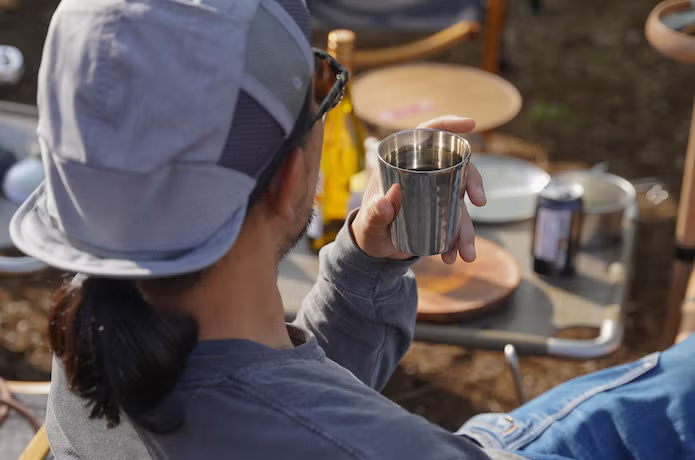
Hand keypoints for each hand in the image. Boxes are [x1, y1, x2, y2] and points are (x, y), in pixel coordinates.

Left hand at [351, 116, 486, 263]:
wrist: (374, 248)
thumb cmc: (368, 227)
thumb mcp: (368, 223)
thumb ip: (374, 214)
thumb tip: (386, 202)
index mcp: (402, 162)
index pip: (427, 134)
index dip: (449, 125)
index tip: (470, 125)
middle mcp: (423, 174)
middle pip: (456, 166)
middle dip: (473, 182)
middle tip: (479, 202)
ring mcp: (435, 194)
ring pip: (461, 201)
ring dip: (467, 228)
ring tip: (465, 252)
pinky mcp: (441, 214)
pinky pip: (457, 224)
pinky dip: (459, 241)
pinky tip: (454, 255)